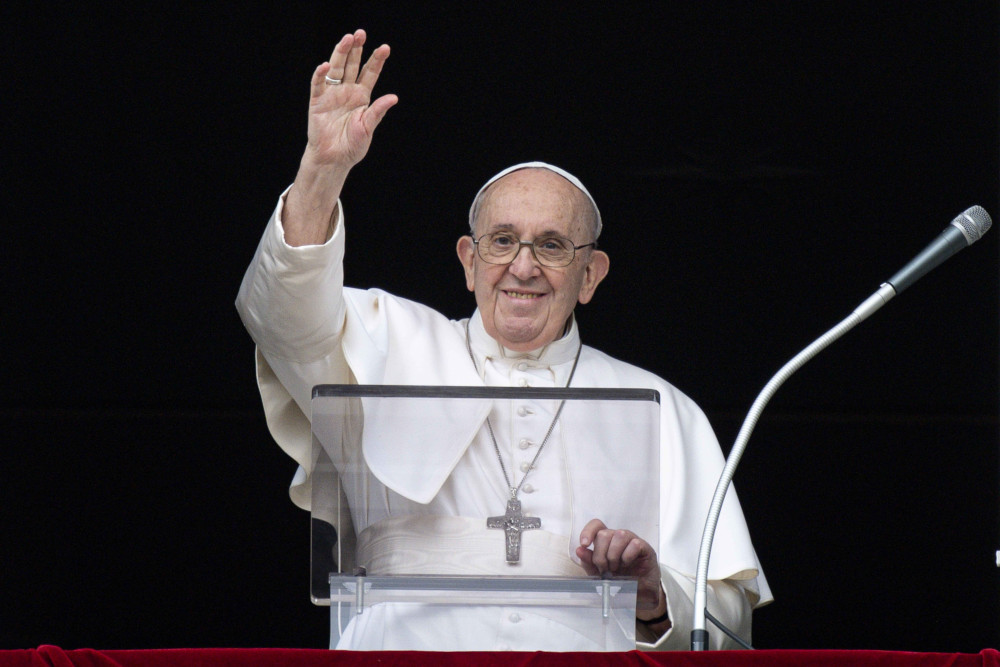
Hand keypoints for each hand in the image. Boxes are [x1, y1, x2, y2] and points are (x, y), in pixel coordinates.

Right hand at [304, 29, 397, 169]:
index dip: (377, 60)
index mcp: (362, 97)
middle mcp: (347, 91)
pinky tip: (326, 65)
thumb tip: (393, 97)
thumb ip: (377, 112)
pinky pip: (318, 84)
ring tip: (347, 39)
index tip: (385, 48)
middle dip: (356, 49)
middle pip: (352, 65)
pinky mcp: (317, 101)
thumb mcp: (368, 128)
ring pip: (336, 69)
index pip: (370, 73)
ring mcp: (332, 94)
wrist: (334, 160)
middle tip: (360, 34)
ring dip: (340, 53)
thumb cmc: (352, 146)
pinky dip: (321, 74)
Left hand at [576, 519, 667, 623]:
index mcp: (606, 540)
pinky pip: (634, 544)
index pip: (596, 525)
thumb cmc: (620, 580)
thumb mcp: (600, 574)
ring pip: (619, 535)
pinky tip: (627, 564)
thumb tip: (579, 550)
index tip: (584, 544)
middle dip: (600, 554)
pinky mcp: (645, 547)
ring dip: (614, 555)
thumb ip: (589, 562)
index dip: (588, 531)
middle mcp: (618, 537)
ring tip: (616, 568)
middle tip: (605, 568)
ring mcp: (632, 540)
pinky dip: (628, 556)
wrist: (640, 593)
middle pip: (604, 533)